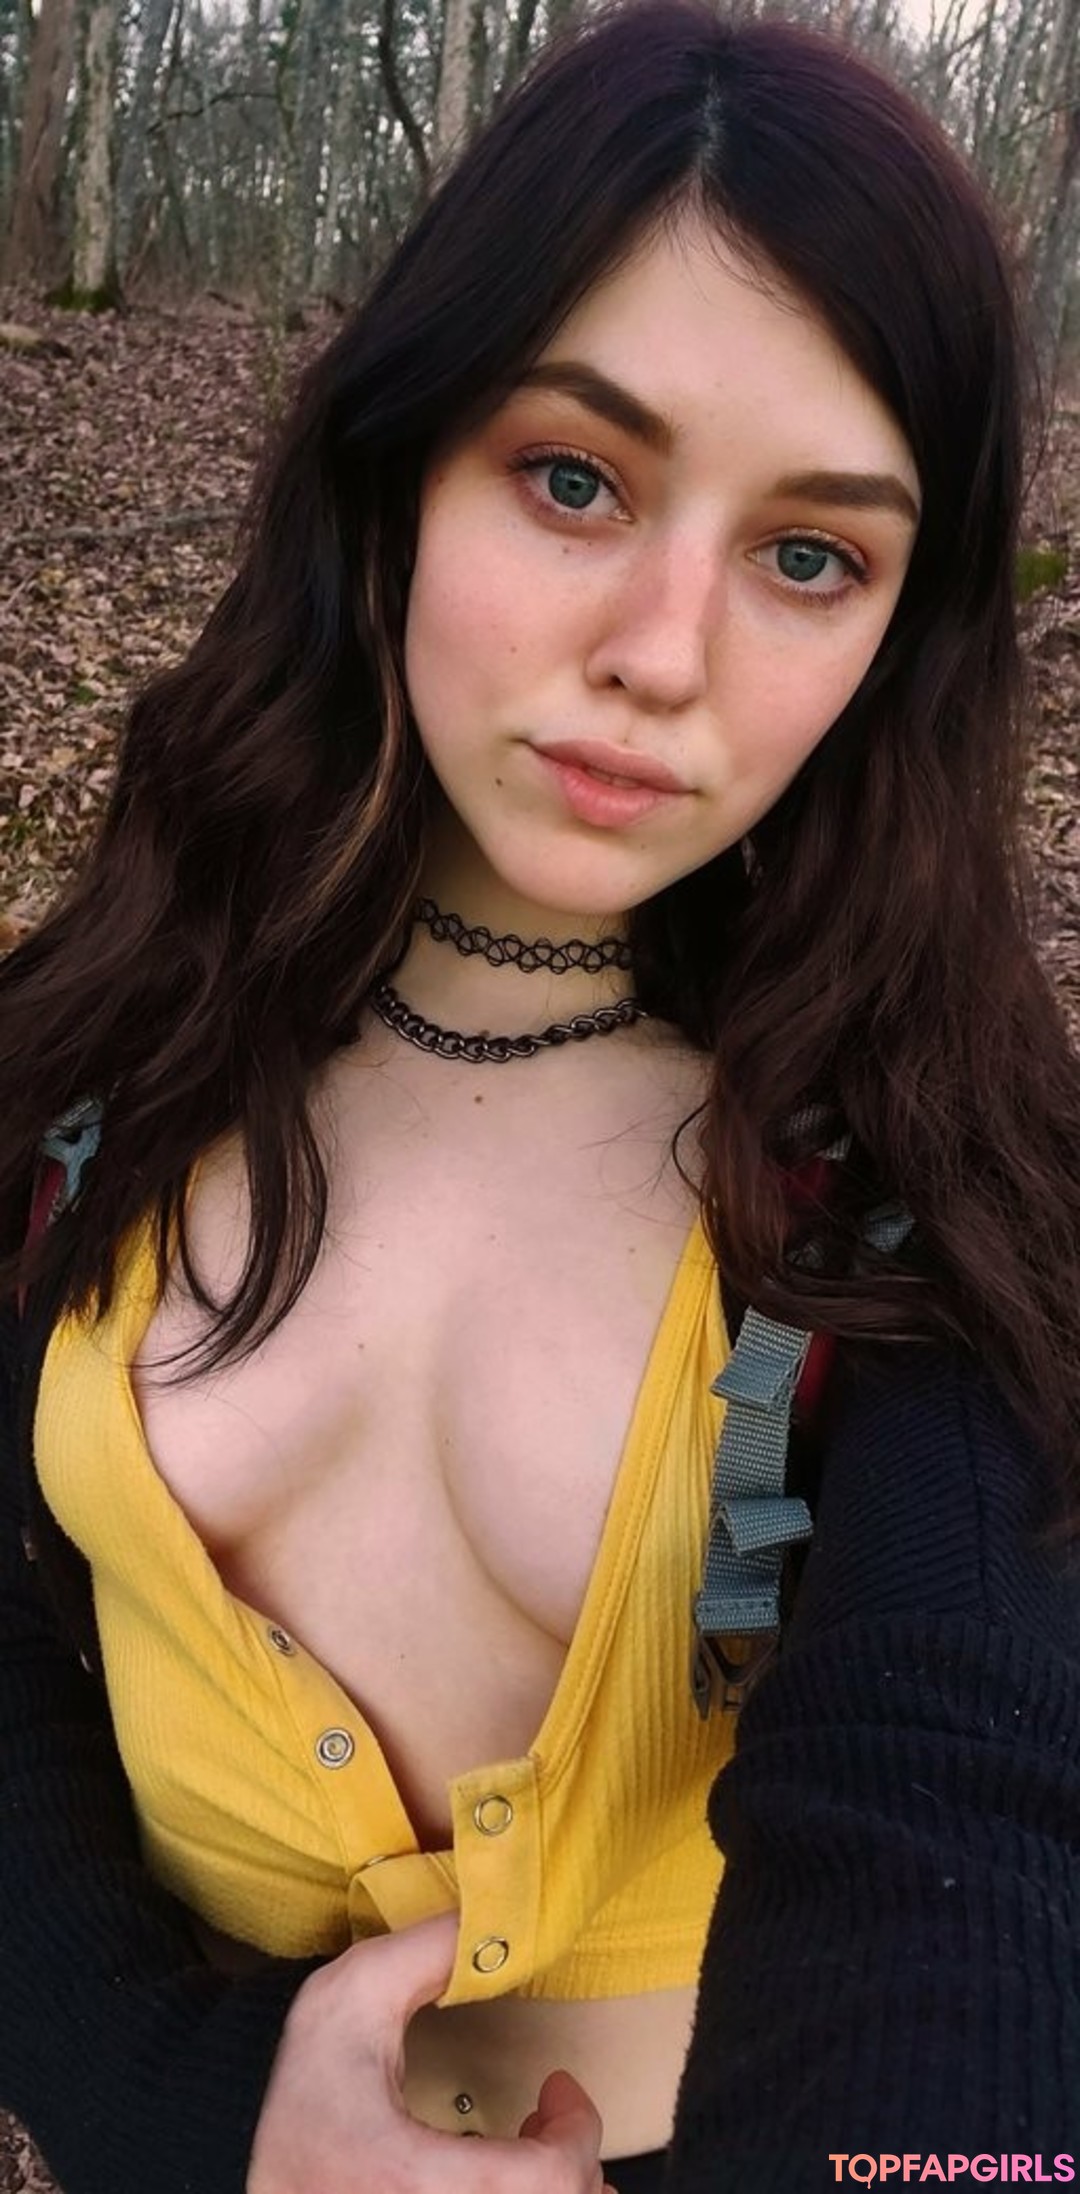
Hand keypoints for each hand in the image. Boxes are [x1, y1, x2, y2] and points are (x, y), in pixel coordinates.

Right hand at [247, 1911, 615, 2191]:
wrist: (225, 2155)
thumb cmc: (284, 2085)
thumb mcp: (351, 1996)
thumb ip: (426, 1950)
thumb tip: (493, 1914)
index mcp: (412, 2179)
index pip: (543, 2181)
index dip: (576, 2131)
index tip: (557, 2086)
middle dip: (576, 2164)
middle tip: (554, 2117)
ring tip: (541, 2155)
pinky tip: (507, 2184)